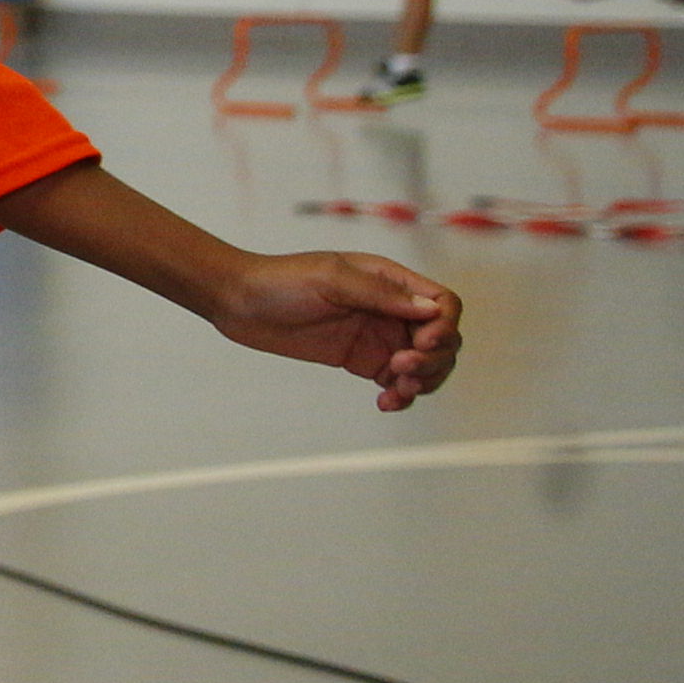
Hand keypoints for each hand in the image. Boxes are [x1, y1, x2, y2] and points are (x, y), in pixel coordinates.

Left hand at [205, 250, 460, 408]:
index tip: (422, 343)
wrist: (238, 302)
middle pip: (441, 338)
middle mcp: (390, 308)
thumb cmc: (281, 280)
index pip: (442, 303)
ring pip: (425, 364)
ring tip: (397, 390)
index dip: (444, 326)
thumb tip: (431, 309)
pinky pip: (396, 381)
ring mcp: (378, 336)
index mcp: (389, 280)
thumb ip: (379, 294)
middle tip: (401, 369)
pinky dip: (401, 396)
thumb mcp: (330, 279)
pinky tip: (385, 403)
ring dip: (422, 381)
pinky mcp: (361, 360)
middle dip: (434, 359)